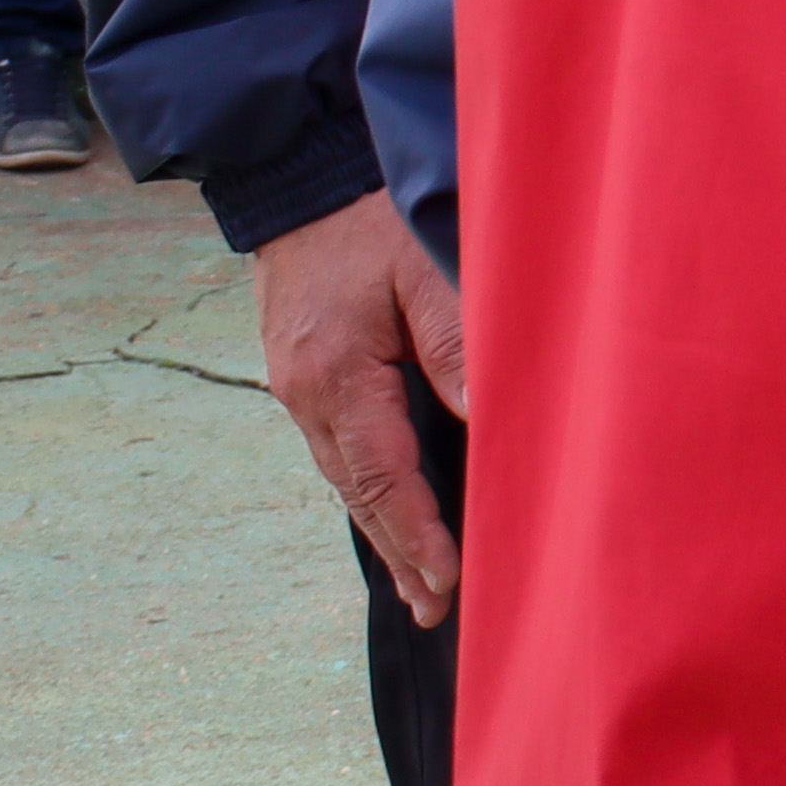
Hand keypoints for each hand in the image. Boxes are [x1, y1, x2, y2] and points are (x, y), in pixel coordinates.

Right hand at [248, 189, 466, 624]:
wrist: (299, 174)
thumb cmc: (373, 214)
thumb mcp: (425, 268)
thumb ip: (458, 342)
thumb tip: (488, 417)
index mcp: (334, 377)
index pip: (383, 478)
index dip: (418, 536)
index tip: (449, 585)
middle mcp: (306, 395)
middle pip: (359, 492)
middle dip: (400, 553)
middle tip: (435, 611)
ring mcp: (297, 387)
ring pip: (348, 475)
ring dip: (384, 528)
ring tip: (421, 582)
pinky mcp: (304, 373)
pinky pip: (342, 446)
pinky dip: (371, 487)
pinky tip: (392, 510)